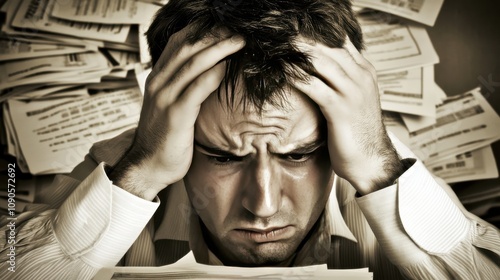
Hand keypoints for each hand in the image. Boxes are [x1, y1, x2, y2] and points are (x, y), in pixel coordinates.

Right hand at [109, 27, 244, 199]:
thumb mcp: (169, 105)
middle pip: (187, 47)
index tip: (222, 25)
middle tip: (236, 29)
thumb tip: (208, 73)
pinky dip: (212, 74)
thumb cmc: (164, 137)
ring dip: (218, 48)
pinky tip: (226, 66)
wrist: (147, 166)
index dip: (201, 30)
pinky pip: (196, 88)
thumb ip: (182, 87)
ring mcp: (165, 98)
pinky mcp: (175, 115)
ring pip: (192, 63)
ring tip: (239, 41)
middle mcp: (158, 83)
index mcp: (157, 78)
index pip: (177, 43)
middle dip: (214, 35)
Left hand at [293, 38, 403, 194]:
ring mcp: (352, 93)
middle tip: (282, 35)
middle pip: (330, 48)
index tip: (297, 31)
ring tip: (279, 47)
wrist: (371, 160)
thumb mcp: (355, 97)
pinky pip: (315, 87)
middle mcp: (361, 78)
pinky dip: (297, 77)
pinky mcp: (340, 110)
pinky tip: (283, 71)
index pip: (342, 42)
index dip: (319, 34)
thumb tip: (319, 67)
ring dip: (298, 53)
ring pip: (323, 63)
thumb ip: (343, 79)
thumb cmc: (358, 130)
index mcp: (365, 72)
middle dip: (304, 40)